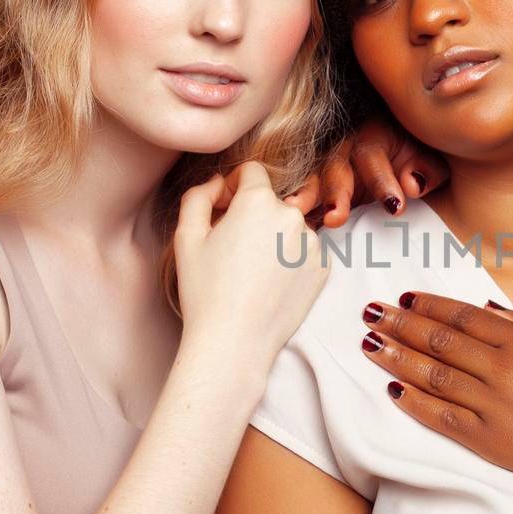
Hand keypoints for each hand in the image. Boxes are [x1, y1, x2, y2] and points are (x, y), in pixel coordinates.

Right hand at [174, 161, 326, 358]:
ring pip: (290, 228)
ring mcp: (313, 242)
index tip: (225, 210)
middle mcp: (292, 215)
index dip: (234, 187)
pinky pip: (306, 252)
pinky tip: (272, 284)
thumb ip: (199, 196)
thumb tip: (218, 182)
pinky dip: (292, 261)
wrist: (235, 342)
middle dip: (254, 216)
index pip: (252, 172)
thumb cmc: (205, 291)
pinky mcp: (325, 268)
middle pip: (271, 201)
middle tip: (234, 251)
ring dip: (275, 239)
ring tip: (253, 273)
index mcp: (258, 200)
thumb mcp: (186, 236)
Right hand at [303, 119, 449, 226]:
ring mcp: (324, 169)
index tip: (395, 208)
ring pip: (311, 180)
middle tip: (334, 218)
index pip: (373, 157)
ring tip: (296, 212)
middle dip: (334, 193)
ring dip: (305, 198)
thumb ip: (426, 169)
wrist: (397, 153)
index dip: (382, 182)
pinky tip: (291, 228)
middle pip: (334, 168)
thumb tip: (412, 186)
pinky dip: (299, 213)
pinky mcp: (315, 190)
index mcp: (372, 136)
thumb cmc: (414, 155)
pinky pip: (304, 200)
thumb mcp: (428, 157)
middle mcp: (342, 149)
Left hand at [356, 291, 512, 491]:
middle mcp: (501, 371)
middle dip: (401, 325)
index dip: (429, 306)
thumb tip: (483, 306)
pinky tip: (392, 387)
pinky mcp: (487, 441)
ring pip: (432, 376)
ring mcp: (491, 407)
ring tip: (370, 344)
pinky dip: (413, 402)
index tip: (404, 298)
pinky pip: (441, 418)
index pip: (462, 317)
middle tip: (372, 313)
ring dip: (397, 357)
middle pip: (439, 341)